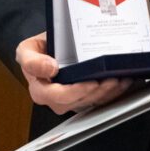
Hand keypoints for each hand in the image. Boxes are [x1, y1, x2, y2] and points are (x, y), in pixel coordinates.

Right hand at [14, 34, 134, 115]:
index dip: (77, 91)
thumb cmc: (38, 50)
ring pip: (92, 102)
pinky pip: (99, 100)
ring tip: (119, 79)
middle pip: (79, 101)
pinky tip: (122, 82)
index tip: (92, 82)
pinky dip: (113, 92)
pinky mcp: (84, 98)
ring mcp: (71, 100)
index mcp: (40, 91)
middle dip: (97, 92)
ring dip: (108, 93)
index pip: (59, 97)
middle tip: (112, 79)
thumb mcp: (26, 50)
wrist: (48, 48)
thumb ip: (31, 60)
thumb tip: (50, 69)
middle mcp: (55, 100)